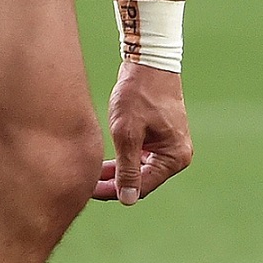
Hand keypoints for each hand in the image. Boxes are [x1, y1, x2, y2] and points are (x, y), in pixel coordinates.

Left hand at [92, 60, 192, 204]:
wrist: (147, 63)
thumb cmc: (138, 94)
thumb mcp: (127, 132)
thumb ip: (127, 168)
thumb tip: (128, 199)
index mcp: (174, 157)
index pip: (141, 186)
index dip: (114, 191)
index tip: (88, 190)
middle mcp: (176, 155)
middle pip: (141, 180)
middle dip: (114, 183)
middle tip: (85, 184)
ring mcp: (168, 147)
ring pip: (138, 170)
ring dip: (116, 173)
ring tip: (90, 175)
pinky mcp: (159, 138)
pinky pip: (139, 157)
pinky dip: (122, 160)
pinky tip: (101, 163)